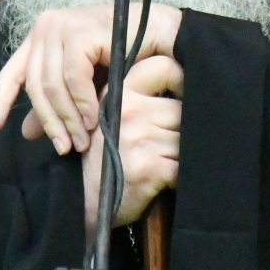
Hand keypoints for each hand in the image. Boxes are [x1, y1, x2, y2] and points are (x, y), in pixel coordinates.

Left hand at [0, 3, 182, 153]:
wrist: (163, 38)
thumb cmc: (125, 59)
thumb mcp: (84, 86)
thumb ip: (56, 104)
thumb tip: (26, 133)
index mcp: (42, 35)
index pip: (12, 72)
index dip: (0, 101)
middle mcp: (47, 25)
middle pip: (35, 86)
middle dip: (50, 122)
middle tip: (65, 149)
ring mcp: (64, 25)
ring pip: (52, 85)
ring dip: (68, 118)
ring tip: (83, 141)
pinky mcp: (82, 31)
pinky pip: (74, 78)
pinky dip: (83, 103)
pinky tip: (94, 119)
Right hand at [83, 56, 183, 230]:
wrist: (83, 203)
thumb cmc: (104, 158)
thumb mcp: (110, 118)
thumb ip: (139, 98)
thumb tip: (185, 80)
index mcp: (118, 93)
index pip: (162, 67)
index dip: (180, 79)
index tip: (182, 95)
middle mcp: (127, 110)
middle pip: (181, 109)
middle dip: (180, 129)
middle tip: (164, 145)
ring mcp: (138, 138)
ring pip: (185, 138)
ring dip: (179, 154)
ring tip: (160, 163)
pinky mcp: (150, 166)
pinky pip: (184, 166)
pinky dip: (179, 177)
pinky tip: (162, 181)